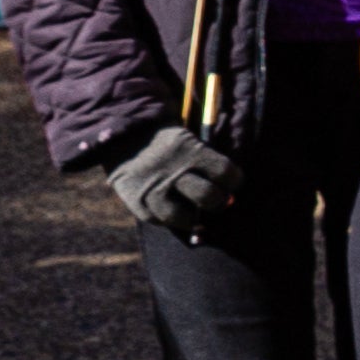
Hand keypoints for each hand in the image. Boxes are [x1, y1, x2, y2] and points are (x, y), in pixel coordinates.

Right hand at [103, 121, 240, 240]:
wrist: (126, 139)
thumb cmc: (171, 147)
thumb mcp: (191, 143)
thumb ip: (209, 166)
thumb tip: (229, 202)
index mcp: (192, 150)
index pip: (225, 172)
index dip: (233, 181)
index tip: (228, 182)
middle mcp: (173, 169)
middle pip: (207, 196)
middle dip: (217, 202)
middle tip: (213, 200)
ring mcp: (153, 187)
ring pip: (183, 216)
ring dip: (193, 218)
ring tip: (193, 211)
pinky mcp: (137, 202)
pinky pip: (160, 221)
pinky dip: (171, 220)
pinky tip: (174, 212)